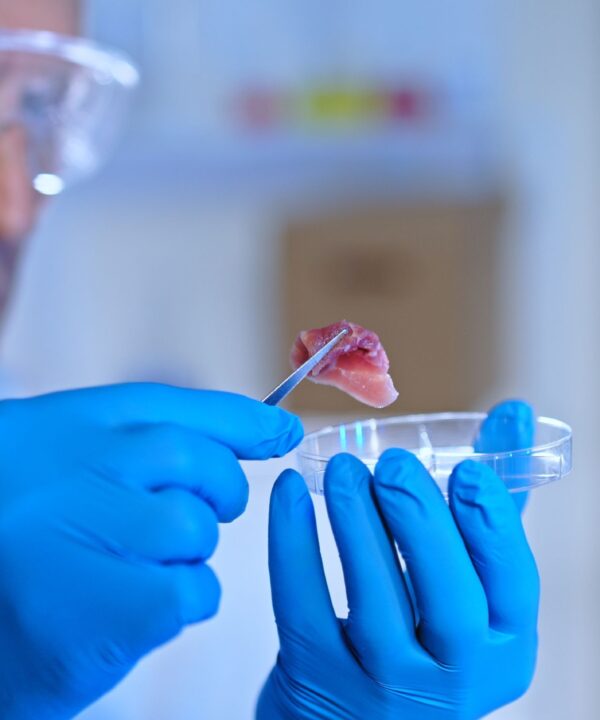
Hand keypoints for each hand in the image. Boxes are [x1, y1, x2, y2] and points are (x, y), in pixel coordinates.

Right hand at [0, 383, 301, 719]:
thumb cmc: (21, 544)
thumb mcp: (64, 466)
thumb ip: (147, 443)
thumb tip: (276, 429)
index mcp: (62, 425)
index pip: (173, 406)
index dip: (238, 420)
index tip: (280, 430)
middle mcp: (76, 466)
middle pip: (197, 460)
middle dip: (217, 490)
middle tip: (196, 516)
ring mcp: (91, 530)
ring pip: (195, 527)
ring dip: (184, 554)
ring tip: (130, 570)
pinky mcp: (112, 605)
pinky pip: (191, 590)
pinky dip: (178, 601)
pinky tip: (128, 609)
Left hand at [258, 410, 537, 718]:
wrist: (358, 713)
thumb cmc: (426, 632)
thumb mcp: (472, 578)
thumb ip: (492, 503)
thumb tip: (513, 413)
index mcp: (501, 645)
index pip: (511, 585)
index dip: (492, 525)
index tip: (467, 468)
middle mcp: (452, 676)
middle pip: (447, 600)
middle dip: (420, 522)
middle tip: (391, 463)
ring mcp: (383, 686)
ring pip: (374, 605)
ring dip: (357, 527)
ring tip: (343, 468)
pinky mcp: (317, 680)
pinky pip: (302, 608)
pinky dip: (292, 546)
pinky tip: (290, 494)